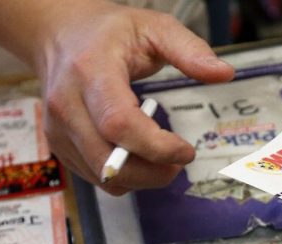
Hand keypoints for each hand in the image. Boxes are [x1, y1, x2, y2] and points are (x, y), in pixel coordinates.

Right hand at [0, 0, 234, 193]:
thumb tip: (223, 73)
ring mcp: (58, 128)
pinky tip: (140, 158)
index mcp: (91, 72)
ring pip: (103, 176)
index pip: (120, 124)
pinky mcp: (59, 145)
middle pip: (110, 160)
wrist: (61, 34)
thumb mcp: (154, 28)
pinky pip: (95, 178)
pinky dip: (125, 177)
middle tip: (180, 162)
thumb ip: (189, 50)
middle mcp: (67, 104)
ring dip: (142, 178)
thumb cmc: (109, 32)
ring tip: (164, 159)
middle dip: (153, 172)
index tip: (187, 151)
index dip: (157, 147)